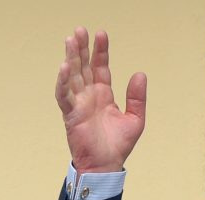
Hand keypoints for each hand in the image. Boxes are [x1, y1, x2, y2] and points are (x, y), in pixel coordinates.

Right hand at [55, 27, 145, 172]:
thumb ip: (137, 97)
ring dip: (71, 58)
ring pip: (72, 76)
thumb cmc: (118, 144)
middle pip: (83, 67)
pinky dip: (64, 81)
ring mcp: (79, 104)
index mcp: (104, 94)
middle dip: (81, 48)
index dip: (100, 51)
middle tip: (80, 30)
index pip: (100, 67)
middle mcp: (89, 96)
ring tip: (71, 40)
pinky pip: (65, 95)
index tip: (101, 34)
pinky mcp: (71, 114)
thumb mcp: (135, 119)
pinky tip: (65, 67)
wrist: (107, 165)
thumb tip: (140, 74)